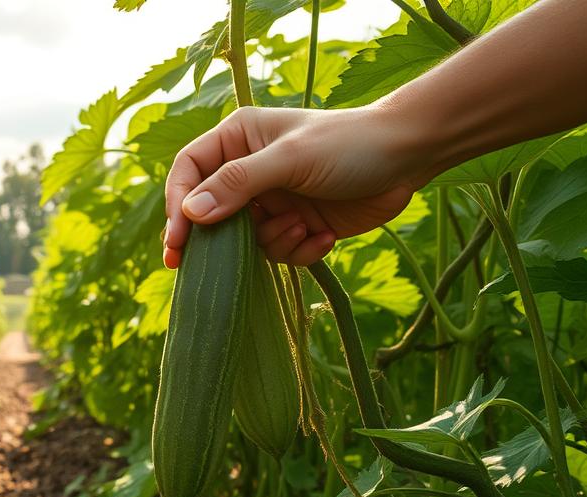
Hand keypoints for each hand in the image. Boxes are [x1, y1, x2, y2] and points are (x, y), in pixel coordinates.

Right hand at [163, 104, 423, 266]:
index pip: (190, 171)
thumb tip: (190, 213)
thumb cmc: (349, 144)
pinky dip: (299, 249)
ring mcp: (273, 199)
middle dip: (214, 239)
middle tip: (196, 268)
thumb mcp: (290, 159)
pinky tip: (325, 235)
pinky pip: (279, 251)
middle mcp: (249, 170)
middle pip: (209, 212)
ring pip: (246, 240)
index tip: (177, 240)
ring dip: (275, 241)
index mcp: (239, 139)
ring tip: (306, 226)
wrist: (409, 158)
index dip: (178, 205)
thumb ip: (238, 183)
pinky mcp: (296, 224)